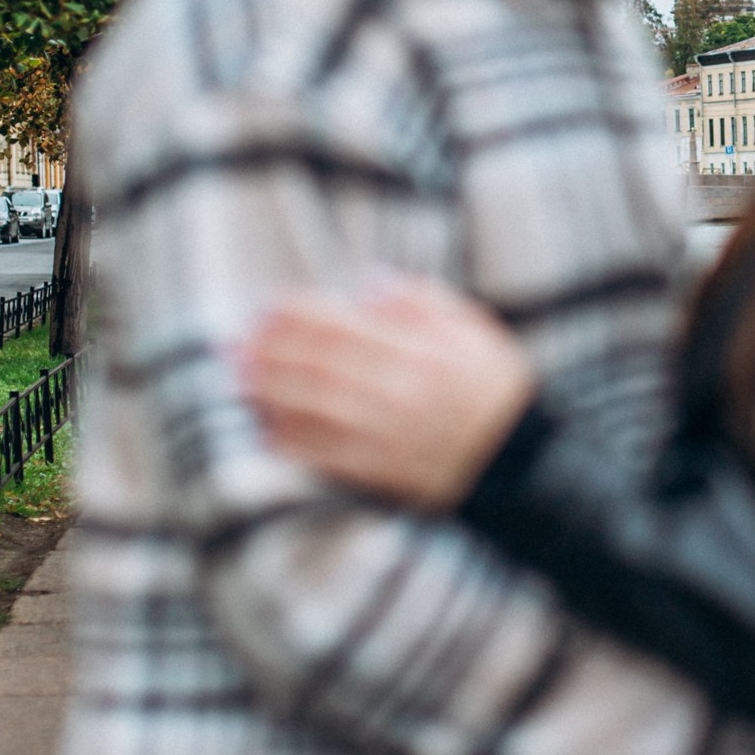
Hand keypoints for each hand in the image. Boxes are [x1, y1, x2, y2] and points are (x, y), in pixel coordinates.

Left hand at [242, 276, 537, 511]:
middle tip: (234, 341)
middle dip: (270, 352)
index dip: (297, 315)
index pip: (343, 326)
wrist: (521, 460)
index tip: (266, 306)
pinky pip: (328, 456)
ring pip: (315, 410)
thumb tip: (372, 284)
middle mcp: (397, 391)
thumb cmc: (496, 388)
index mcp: (419, 351)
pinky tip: (267, 429)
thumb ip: (424, 302)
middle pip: (319, 366)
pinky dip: (294, 442)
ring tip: (237, 379)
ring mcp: (387, 434)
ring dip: (270, 393)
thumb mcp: (474, 328)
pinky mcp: (383, 471)